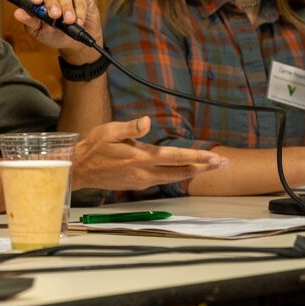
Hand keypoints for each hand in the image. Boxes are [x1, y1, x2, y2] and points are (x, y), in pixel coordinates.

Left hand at [11, 0, 101, 63]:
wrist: (75, 40)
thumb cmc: (54, 33)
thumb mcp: (39, 30)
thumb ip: (29, 21)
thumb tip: (17, 13)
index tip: (36, 1)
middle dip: (51, 1)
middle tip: (54, 15)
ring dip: (67, 8)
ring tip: (68, 20)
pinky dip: (79, 11)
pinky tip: (78, 21)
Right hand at [70, 117, 227, 190]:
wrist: (80, 170)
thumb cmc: (94, 147)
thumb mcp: (109, 132)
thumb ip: (130, 128)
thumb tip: (146, 121)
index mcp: (141, 157)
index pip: (176, 157)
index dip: (198, 158)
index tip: (215, 158)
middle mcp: (146, 172)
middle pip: (182, 171)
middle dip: (205, 167)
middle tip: (224, 164)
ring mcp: (143, 180)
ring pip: (174, 177)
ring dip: (194, 172)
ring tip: (210, 167)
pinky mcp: (139, 184)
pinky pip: (164, 179)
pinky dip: (178, 175)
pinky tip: (183, 171)